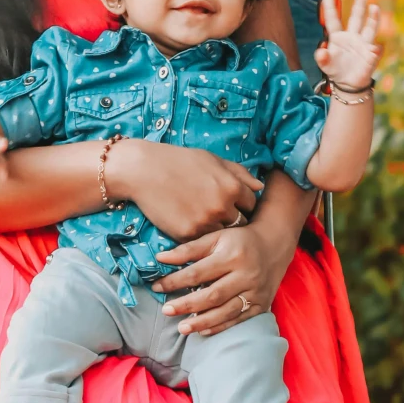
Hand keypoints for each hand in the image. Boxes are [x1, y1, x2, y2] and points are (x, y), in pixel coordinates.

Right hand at [109, 141, 261, 238]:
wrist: (144, 170)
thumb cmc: (179, 161)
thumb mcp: (213, 159)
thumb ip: (239, 173)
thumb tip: (260, 187)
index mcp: (232, 186)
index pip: (252, 205)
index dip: (244, 206)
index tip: (236, 207)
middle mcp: (222, 206)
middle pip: (241, 224)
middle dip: (234, 221)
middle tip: (223, 218)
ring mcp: (205, 222)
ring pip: (222, 236)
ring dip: (218, 232)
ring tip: (209, 224)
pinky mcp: (187, 235)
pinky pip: (202, 243)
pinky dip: (200, 238)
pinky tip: (192, 227)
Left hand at [154, 220, 283, 336]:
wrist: (274, 245)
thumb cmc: (240, 241)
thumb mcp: (216, 237)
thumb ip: (188, 249)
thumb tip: (160, 259)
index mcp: (231, 255)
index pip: (198, 272)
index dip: (175, 281)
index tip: (156, 286)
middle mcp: (245, 275)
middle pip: (212, 295)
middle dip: (187, 305)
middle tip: (166, 310)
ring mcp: (255, 292)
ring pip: (226, 311)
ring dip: (202, 321)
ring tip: (182, 328)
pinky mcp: (261, 305)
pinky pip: (238, 319)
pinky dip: (220, 326)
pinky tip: (203, 331)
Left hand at [315, 0, 380, 91]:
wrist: (348, 84)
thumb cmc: (335, 70)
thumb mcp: (325, 65)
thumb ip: (322, 58)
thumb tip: (321, 52)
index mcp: (337, 37)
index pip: (333, 20)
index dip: (329, 9)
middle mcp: (352, 37)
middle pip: (356, 18)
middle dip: (359, 6)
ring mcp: (363, 44)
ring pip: (369, 29)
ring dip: (373, 19)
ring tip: (374, 8)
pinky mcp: (371, 55)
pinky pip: (376, 50)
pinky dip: (376, 49)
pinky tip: (376, 48)